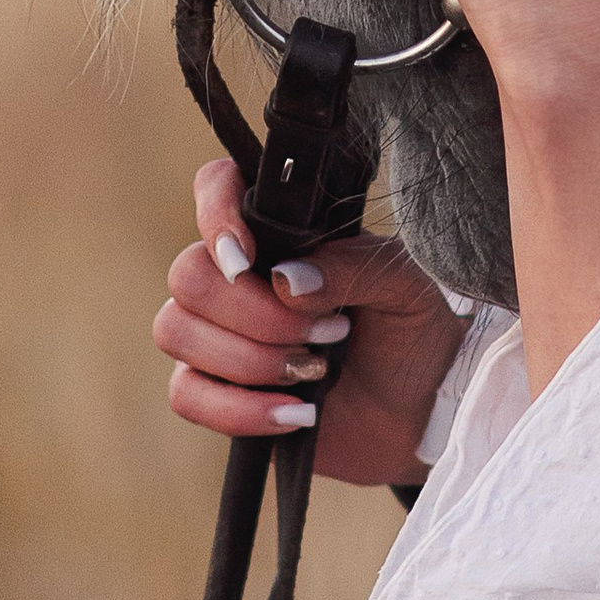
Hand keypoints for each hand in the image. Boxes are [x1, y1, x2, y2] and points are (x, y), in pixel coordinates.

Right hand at [154, 155, 468, 487]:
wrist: (423, 412)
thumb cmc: (414, 334)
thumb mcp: (406, 288)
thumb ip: (352, 268)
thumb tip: (286, 280)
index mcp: (280, 231)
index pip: (216, 186)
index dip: (215, 213)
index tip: (248, 258)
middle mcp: (239, 275)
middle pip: (189, 274)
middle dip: (257, 314)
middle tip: (329, 332)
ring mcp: (219, 334)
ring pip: (176, 330)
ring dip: (250, 359)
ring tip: (315, 371)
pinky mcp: (218, 393)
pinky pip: (187, 395)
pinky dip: (240, 409)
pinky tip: (296, 413)